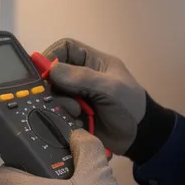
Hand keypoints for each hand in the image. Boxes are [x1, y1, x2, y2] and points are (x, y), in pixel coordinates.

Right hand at [42, 38, 147, 153]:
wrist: (140, 137)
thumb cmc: (130, 106)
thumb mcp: (111, 88)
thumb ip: (83, 77)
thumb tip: (52, 70)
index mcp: (94, 62)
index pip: (66, 48)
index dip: (52, 55)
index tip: (45, 72)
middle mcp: (82, 76)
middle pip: (55, 73)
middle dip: (54, 86)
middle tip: (58, 97)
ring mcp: (77, 96)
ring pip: (55, 94)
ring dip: (61, 103)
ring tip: (75, 112)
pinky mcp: (74, 114)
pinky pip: (59, 111)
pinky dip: (62, 116)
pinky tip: (74, 122)